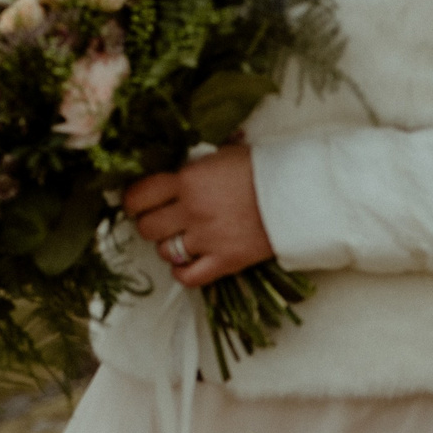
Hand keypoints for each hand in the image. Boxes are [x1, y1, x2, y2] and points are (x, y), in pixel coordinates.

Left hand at [120, 134, 271, 288]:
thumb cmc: (262, 169)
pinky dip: (182, 272)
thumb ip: (191, 167)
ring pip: (164, 251)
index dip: (133, 201)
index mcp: (188, 179)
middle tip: (161, 220)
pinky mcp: (226, 261)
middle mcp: (192, 210)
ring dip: (167, 245)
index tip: (138, 203)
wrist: (299, 193)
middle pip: (146, 227)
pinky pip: (188, 277)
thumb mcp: (220, 156)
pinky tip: (186, 262)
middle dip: (149, 223)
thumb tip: (168, 168)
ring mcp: (207, 238)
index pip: (138, 196)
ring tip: (180, 238)